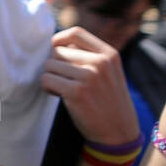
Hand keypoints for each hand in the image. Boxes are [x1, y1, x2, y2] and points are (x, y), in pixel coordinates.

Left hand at [40, 26, 139, 147]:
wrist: (118, 132)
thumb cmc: (107, 101)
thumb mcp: (108, 72)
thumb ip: (89, 56)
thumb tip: (55, 43)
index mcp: (109, 54)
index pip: (75, 33)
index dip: (58, 39)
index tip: (53, 50)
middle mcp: (100, 62)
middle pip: (57, 51)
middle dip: (55, 66)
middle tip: (63, 80)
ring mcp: (89, 76)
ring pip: (49, 65)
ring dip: (50, 77)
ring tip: (62, 88)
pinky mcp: (76, 91)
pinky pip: (46, 79)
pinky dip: (47, 87)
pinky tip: (58, 95)